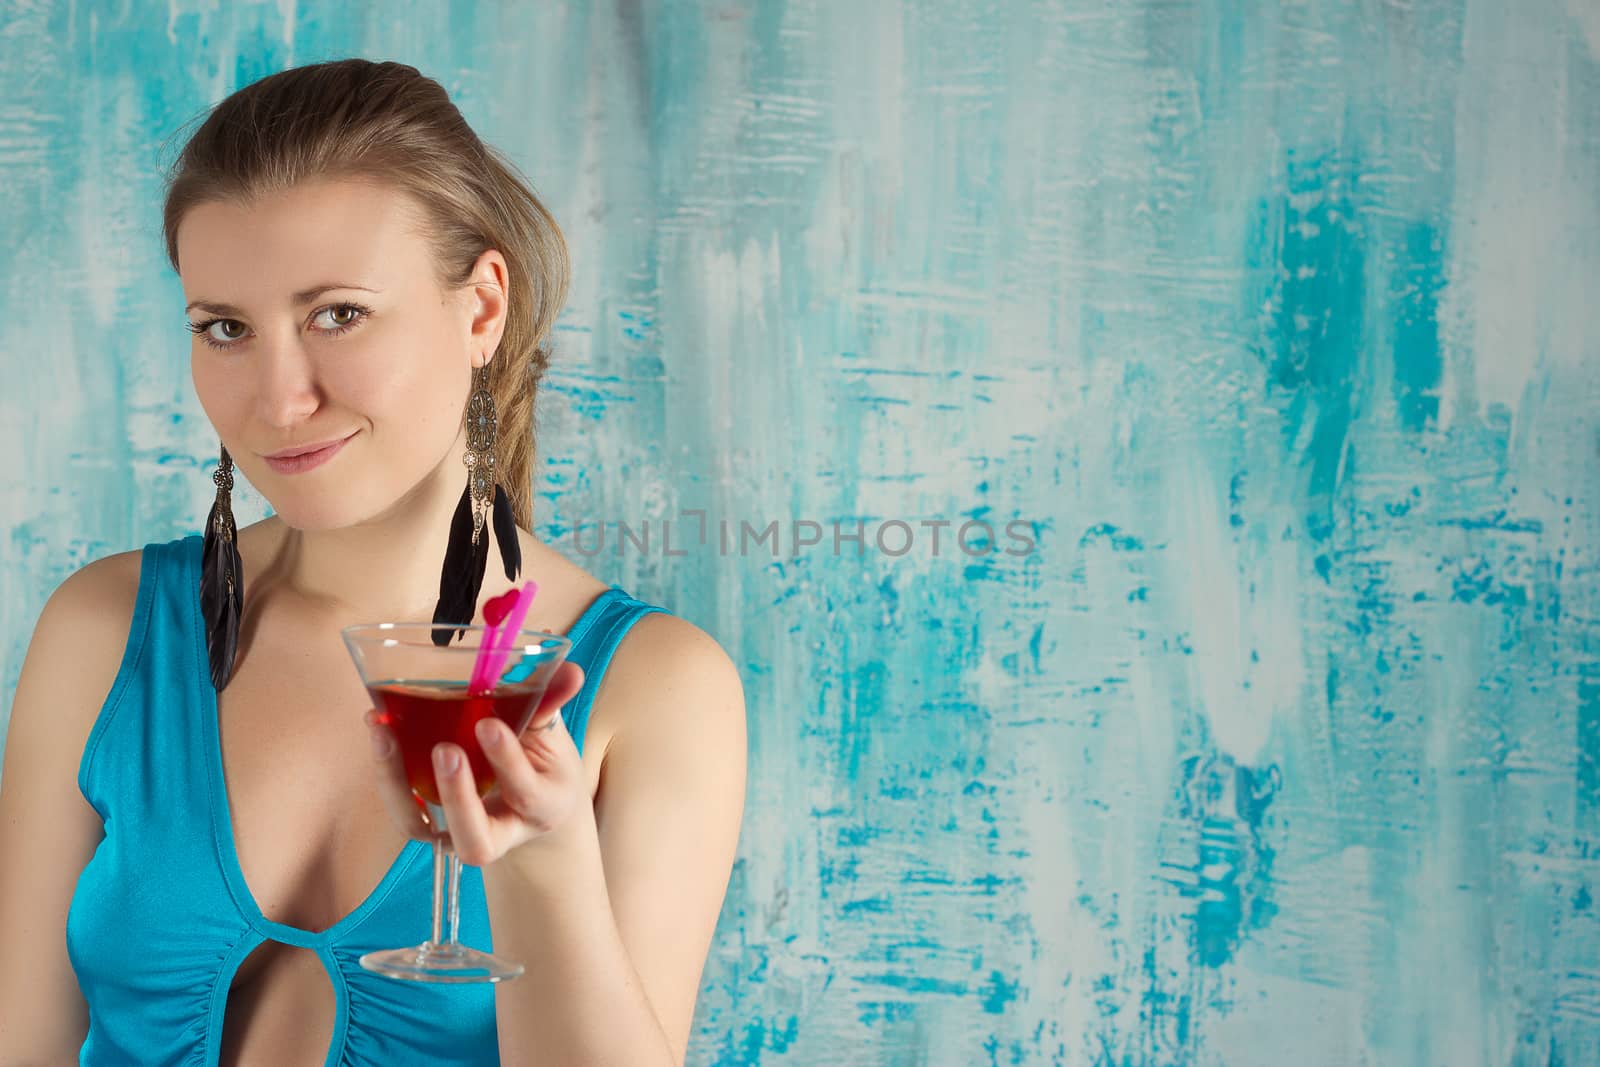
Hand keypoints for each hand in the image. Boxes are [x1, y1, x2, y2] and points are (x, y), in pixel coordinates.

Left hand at [364, 661, 586, 865]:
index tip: (488, 725)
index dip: (506, 760)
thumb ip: (552, 703)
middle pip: (475, 839)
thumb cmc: (540, 763)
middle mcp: (499, 832)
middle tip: (445, 749)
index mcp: (541, 807)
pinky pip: (402, 807)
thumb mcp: (552, 735)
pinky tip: (378, 725)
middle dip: (457, 796)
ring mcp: (456, 831)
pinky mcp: (428, 822)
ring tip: (384, 732)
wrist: (529, 803)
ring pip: (421, 829)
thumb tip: (569, 671)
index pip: (524, 792)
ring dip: (396, 783)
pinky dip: (385, 770)